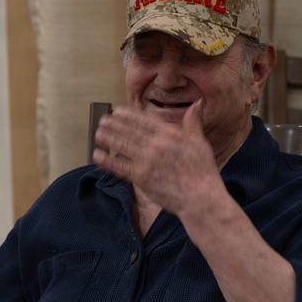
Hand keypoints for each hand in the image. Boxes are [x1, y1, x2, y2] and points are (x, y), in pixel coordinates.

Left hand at [92, 101, 223, 218]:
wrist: (201, 198)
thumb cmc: (203, 171)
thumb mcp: (200, 142)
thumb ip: (193, 122)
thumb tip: (197, 103)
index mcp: (170, 134)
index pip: (143, 120)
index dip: (127, 115)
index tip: (117, 112)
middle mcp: (156, 145)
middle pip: (129, 131)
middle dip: (113, 125)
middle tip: (103, 120)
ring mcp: (147, 161)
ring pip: (122, 146)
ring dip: (108, 138)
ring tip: (98, 133)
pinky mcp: (141, 178)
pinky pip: (120, 167)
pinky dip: (107, 161)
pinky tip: (98, 155)